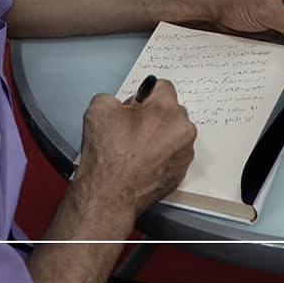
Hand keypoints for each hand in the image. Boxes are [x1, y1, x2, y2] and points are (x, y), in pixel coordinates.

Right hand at [75, 80, 195, 220]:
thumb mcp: (99, 109)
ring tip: (135, 148)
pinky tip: (142, 161)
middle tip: (131, 128)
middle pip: (170, 110)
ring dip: (159, 135)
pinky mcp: (181, 172)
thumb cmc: (107, 159)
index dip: (144, 94)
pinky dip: (161, 154)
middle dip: (153, 115)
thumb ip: (114, 97)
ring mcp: (184, 153)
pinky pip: (173, 153)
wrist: (108, 196)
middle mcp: (182, 130)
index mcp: (166, 110)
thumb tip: (121, 104)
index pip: (163, 86)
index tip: (137, 104)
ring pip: (173, 133)